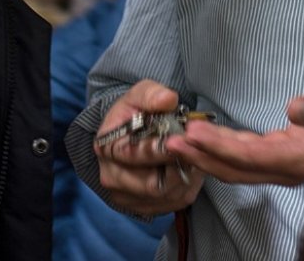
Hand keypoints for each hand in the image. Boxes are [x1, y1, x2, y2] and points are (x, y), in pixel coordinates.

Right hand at [93, 79, 207, 215]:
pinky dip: (189, 185)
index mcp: (107, 149)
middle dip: (179, 166)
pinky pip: (176, 202)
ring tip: (196, 155)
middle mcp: (112, 178)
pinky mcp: (145, 208)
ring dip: (187, 176)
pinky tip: (192, 168)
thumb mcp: (139, 95)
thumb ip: (151, 94)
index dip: (161, 149)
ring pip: (168, 194)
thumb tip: (167, 99)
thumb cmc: (133, 113)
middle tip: (196, 150)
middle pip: (152, 184)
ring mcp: (128, 198)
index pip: (135, 156)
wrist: (129, 133)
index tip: (182, 138)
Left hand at [166, 81, 303, 186]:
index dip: (219, 147)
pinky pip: (246, 159)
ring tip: (180, 141)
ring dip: (208, 155)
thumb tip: (293, 108)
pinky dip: (224, 150)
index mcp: (301, 159)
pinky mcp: (284, 156)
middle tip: (170, 141)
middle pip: (236, 169)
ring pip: (238, 167)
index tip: (192, 134)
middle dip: (202, 156)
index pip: (249, 156)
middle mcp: (289, 168)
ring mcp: (286, 165)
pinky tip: (208, 139)